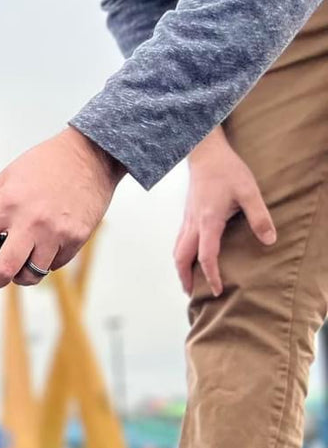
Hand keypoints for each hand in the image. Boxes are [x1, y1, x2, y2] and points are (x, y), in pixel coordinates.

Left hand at [0, 127, 124, 286]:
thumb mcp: (7, 179)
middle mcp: (30, 221)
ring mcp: (55, 232)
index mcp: (7, 204)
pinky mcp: (76, 239)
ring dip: (22, 274)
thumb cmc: (47, 163)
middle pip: (5, 270)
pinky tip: (45, 246)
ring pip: (32, 274)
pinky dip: (46, 262)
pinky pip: (55, 265)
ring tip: (22, 261)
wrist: (90, 155)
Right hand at [173, 126, 275, 296]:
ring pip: (177, 250)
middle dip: (185, 277)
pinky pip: (179, 241)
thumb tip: (269, 240)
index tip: (217, 290)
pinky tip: (189, 258)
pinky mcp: (187, 215)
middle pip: (182, 258)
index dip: (211, 275)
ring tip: (188, 281)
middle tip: (192, 293)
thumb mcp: (249, 192)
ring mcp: (187, 220)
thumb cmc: (227, 171)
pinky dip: (181, 255)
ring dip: (181, 268)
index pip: (206, 256)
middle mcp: (193, 224)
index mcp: (208, 221)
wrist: (205, 154)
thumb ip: (259, 217)